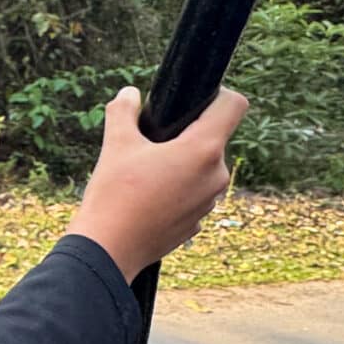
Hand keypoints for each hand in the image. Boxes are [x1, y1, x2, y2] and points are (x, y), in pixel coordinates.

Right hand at [65, 86, 248, 281]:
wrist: (108, 249)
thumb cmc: (114, 194)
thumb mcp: (116, 143)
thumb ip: (124, 110)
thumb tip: (129, 93)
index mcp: (203, 149)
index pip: (234, 105)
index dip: (218, 94)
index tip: (192, 102)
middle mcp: (216, 175)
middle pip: (214, 138)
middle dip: (187, 135)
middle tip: (152, 144)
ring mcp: (210, 201)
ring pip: (203, 168)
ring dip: (182, 164)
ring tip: (146, 174)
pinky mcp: (199, 222)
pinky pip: (194, 194)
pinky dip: (177, 190)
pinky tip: (149, 198)